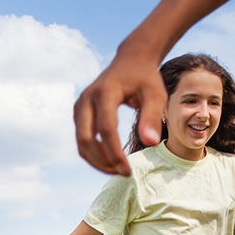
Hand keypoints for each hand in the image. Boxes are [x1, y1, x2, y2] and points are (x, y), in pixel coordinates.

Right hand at [73, 45, 166, 175]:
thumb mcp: (156, 94)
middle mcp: (87, 98)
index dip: (115, 153)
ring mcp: (79, 105)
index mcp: (105, 91)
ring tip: (118, 170)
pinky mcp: (78, 112)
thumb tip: (149, 143)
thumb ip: (153, 117)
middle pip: (86, 139)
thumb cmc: (145, 78)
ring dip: (97, 161)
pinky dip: (93, 154)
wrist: (130, 61)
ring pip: (80, 142)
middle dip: (103, 161)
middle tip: (123, 173)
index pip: (106, 129)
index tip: (128, 170)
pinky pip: (81, 139)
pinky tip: (111, 160)